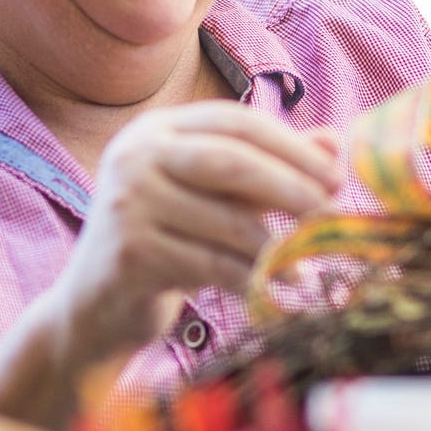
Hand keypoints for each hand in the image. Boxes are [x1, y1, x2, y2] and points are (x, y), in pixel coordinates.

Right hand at [50, 102, 341, 363]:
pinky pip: (211, 263)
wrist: (95, 308)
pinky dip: (252, 278)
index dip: (291, 146)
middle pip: (230, 161)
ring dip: (275, 245)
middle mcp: (134, 156)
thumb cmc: (164, 244)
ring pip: (226, 220)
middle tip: (332, 213)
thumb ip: (267, 168)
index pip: (235, 122)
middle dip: (291, 187)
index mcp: (155, 130)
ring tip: (304, 262)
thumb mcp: (214, 199)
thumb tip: (334, 143)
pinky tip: (276, 288)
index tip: (336, 176)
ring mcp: (126, 203)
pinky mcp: (130, 253)